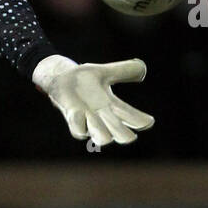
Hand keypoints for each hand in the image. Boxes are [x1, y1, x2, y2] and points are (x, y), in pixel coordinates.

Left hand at [32, 54, 154, 146]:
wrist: (60, 79)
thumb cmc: (84, 79)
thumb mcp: (106, 71)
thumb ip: (125, 70)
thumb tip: (143, 68)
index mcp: (115, 107)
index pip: (135, 121)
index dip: (142, 122)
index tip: (147, 120)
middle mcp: (103, 118)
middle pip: (123, 137)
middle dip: (125, 132)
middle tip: (117, 115)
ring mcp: (88, 121)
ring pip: (103, 139)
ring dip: (104, 130)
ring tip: (97, 114)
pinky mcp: (72, 119)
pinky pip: (79, 131)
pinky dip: (81, 124)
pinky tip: (79, 112)